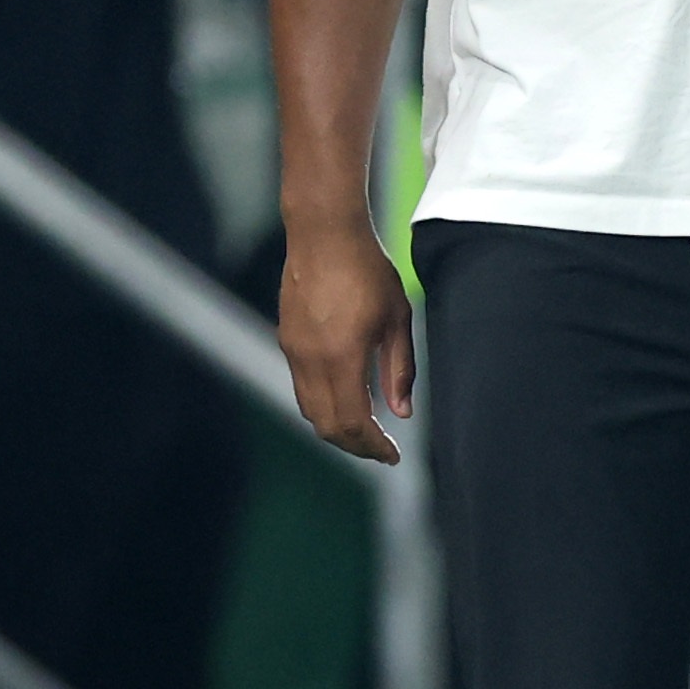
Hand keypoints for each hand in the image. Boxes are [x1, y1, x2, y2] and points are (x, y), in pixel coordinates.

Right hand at [278, 219, 414, 464]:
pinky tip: (345, 398)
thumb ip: (399, 369)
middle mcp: (311, 360)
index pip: (354, 422)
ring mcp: (294, 351)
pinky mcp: (287, 339)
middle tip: (380, 450)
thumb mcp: (397, 318)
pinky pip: (302, 387)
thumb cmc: (367, 269)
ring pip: (310, 409)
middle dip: (355, 445)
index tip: (394, 456)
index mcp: (343, 357)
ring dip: (336, 428)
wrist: (323, 233)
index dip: (374, 447)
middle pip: (327, 425)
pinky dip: (323, 405)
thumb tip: (402, 413)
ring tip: (365, 431)